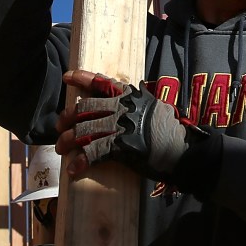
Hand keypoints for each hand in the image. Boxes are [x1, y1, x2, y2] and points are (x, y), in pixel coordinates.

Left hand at [55, 69, 195, 180]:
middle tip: (60, 127)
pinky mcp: (122, 147)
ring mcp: (122, 126)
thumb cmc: (171, 133)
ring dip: (69, 141)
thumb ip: (136, 105)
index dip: (82, 78)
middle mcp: (124, 107)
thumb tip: (120, 106)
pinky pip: (94, 152)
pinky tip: (74, 169)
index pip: (102, 82)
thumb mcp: (153, 108)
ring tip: (61, 149)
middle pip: (86, 108)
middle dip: (69, 117)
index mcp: (131, 96)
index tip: (67, 77)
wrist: (185, 152)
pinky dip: (81, 161)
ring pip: (85, 130)